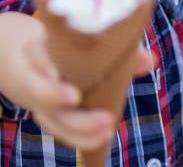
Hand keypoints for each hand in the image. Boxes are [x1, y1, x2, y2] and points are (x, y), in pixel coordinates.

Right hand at [23, 36, 153, 148]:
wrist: (48, 68)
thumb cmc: (76, 50)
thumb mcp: (92, 43)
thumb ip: (118, 50)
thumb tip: (149, 60)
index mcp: (42, 51)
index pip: (34, 53)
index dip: (41, 62)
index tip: (54, 72)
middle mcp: (38, 79)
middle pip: (39, 90)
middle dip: (54, 95)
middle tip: (75, 96)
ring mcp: (44, 105)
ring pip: (52, 119)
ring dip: (78, 126)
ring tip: (106, 126)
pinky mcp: (55, 121)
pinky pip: (65, 133)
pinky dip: (84, 138)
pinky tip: (104, 136)